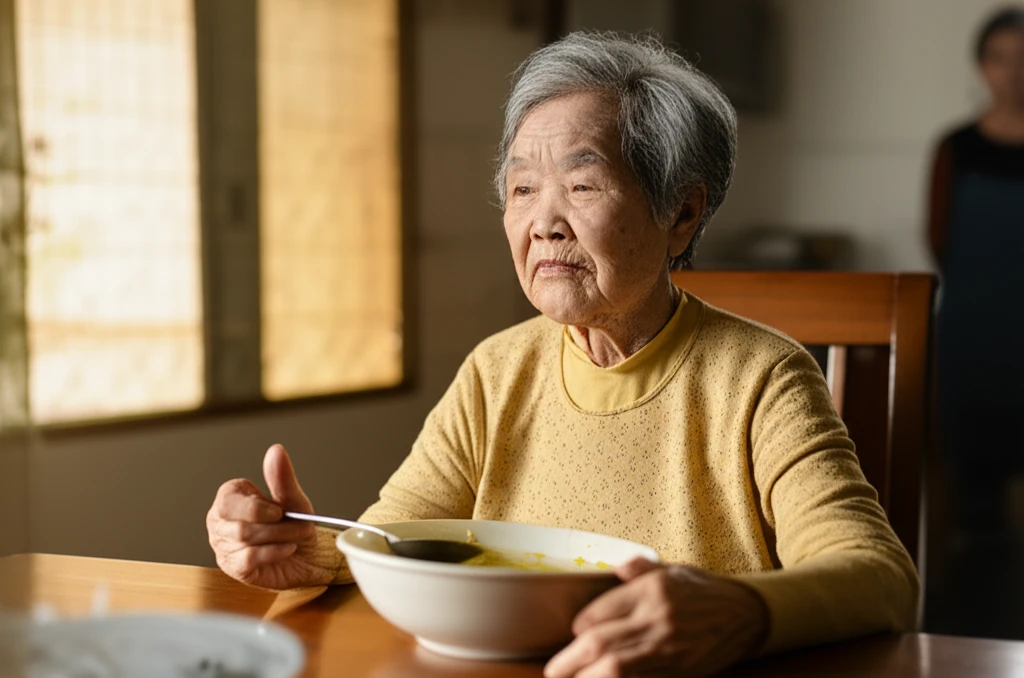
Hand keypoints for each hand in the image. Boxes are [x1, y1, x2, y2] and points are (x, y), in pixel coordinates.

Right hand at [207, 444, 341, 588]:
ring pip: (246, 540)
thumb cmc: (295, 526)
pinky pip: (250, 558)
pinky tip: (288, 548)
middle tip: (297, 524)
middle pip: (239, 523)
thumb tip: (276, 451)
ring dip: (280, 537)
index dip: (256, 507)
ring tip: (297, 536)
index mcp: (229, 498)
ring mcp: (223, 546)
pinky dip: (275, 552)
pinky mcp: (233, 567)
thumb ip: (282, 478)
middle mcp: (220, 521)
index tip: (279, 511)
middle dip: (274, 526)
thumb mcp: (293, 500)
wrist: (307, 557)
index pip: (228, 499)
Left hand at [544, 558, 768, 677]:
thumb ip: (640, 567)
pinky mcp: (680, 671)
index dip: (581, 626)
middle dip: (570, 660)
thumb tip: (616, 568)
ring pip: (618, 668)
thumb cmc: (707, 591)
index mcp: (653, 590)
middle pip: (602, 644)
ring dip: (589, 677)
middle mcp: (659, 619)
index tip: (573, 633)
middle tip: (552, 671)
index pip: (602, 611)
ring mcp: (669, 649)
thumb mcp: (674, 568)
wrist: (749, 615)